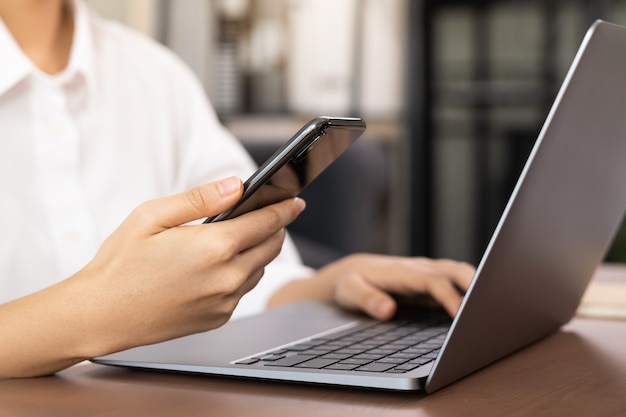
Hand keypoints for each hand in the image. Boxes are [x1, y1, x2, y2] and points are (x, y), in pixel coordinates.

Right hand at [0, 176, 304, 377]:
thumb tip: (236, 184)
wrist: (100, 315)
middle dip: (275, 227)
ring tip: (238, 238)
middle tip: (269, 214)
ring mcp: (225, 302)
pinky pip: (243, 290)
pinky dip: (242, 274)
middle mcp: (228, 277)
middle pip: (272, 246)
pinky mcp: (219, 319)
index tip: (295, 200)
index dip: (284, 207)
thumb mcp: (152, 216)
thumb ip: (200, 198)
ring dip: (258, 251)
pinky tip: (219, 266)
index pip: (267, 221)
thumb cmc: (120, 262)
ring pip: (260, 269)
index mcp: (214, 247)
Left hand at [269, 254, 474, 320]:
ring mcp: (428, 275)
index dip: (449, 296)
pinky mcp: (433, 284)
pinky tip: (482, 312)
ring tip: (496, 309)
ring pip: (460, 274)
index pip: (432, 281)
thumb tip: (388, 311)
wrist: (354, 272)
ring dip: (479, 286)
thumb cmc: (352, 283)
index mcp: (402, 272)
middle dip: (475, 284)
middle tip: (492, 306)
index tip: (461, 314)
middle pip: (454, 270)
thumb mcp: (350, 292)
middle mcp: (420, 269)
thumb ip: (367, 300)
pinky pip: (457, 285)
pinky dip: (473, 293)